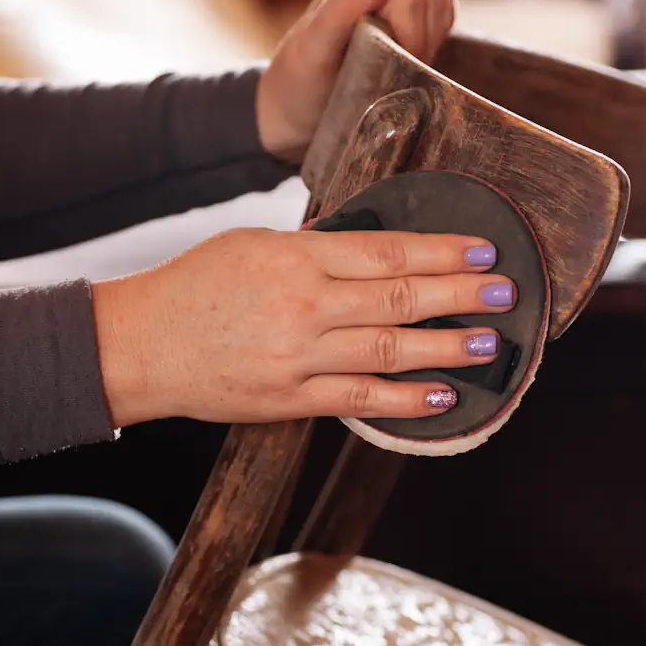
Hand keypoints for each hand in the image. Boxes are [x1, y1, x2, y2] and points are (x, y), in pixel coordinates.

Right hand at [92, 228, 515, 426]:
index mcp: (296, 258)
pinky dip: (404, 398)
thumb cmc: (197, 286)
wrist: (140, 345)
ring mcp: (299, 356)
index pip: (386, 252)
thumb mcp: (254, 246)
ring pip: (388, 349)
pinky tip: (442, 395)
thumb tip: (378, 254)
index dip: (441, 251)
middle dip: (460, 294)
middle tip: (505, 292)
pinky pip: (359, 397)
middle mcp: (304, 305)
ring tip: (489, 344)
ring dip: (446, 347)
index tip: (481, 250)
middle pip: (399, 297)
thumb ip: (316, 250)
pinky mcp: (290, 400)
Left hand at [256, 0, 458, 162]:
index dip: (413, 34)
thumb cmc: (298, 85)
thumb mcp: (312, 50)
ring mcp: (391, 1)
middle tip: (401, 70)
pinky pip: (442, 13)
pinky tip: (416, 59)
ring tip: (408, 65)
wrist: (291, 113)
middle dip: (424, 38)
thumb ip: (341, 9)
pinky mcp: (406, 20)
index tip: (398, 66)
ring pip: (442, 0)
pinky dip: (438, 35)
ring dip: (433, 37)